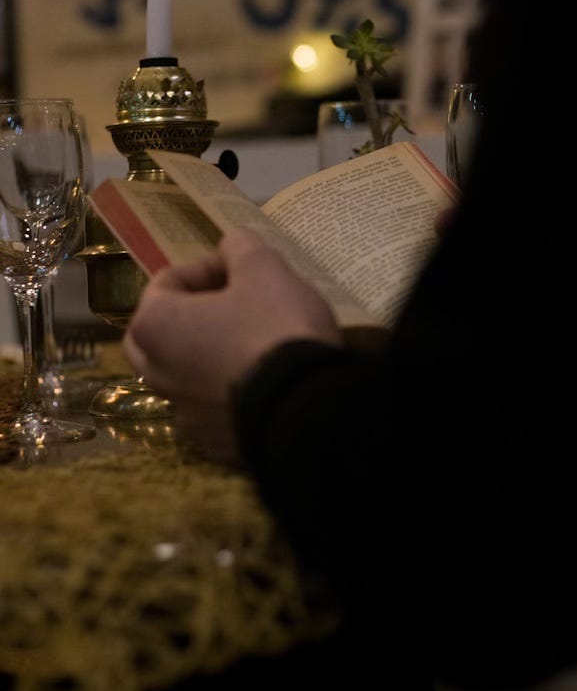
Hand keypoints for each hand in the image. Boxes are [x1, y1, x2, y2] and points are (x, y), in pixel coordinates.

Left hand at [123, 227, 340, 460]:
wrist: (309, 410)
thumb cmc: (275, 327)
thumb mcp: (264, 267)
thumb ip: (240, 247)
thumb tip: (233, 245)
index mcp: (154, 328)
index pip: (168, 281)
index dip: (207, 265)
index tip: (242, 266)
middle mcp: (157, 375)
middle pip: (163, 332)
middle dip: (195, 312)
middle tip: (234, 301)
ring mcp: (185, 416)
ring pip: (187, 373)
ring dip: (210, 352)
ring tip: (252, 340)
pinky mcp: (215, 445)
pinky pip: (214, 408)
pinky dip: (230, 391)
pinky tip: (263, 381)